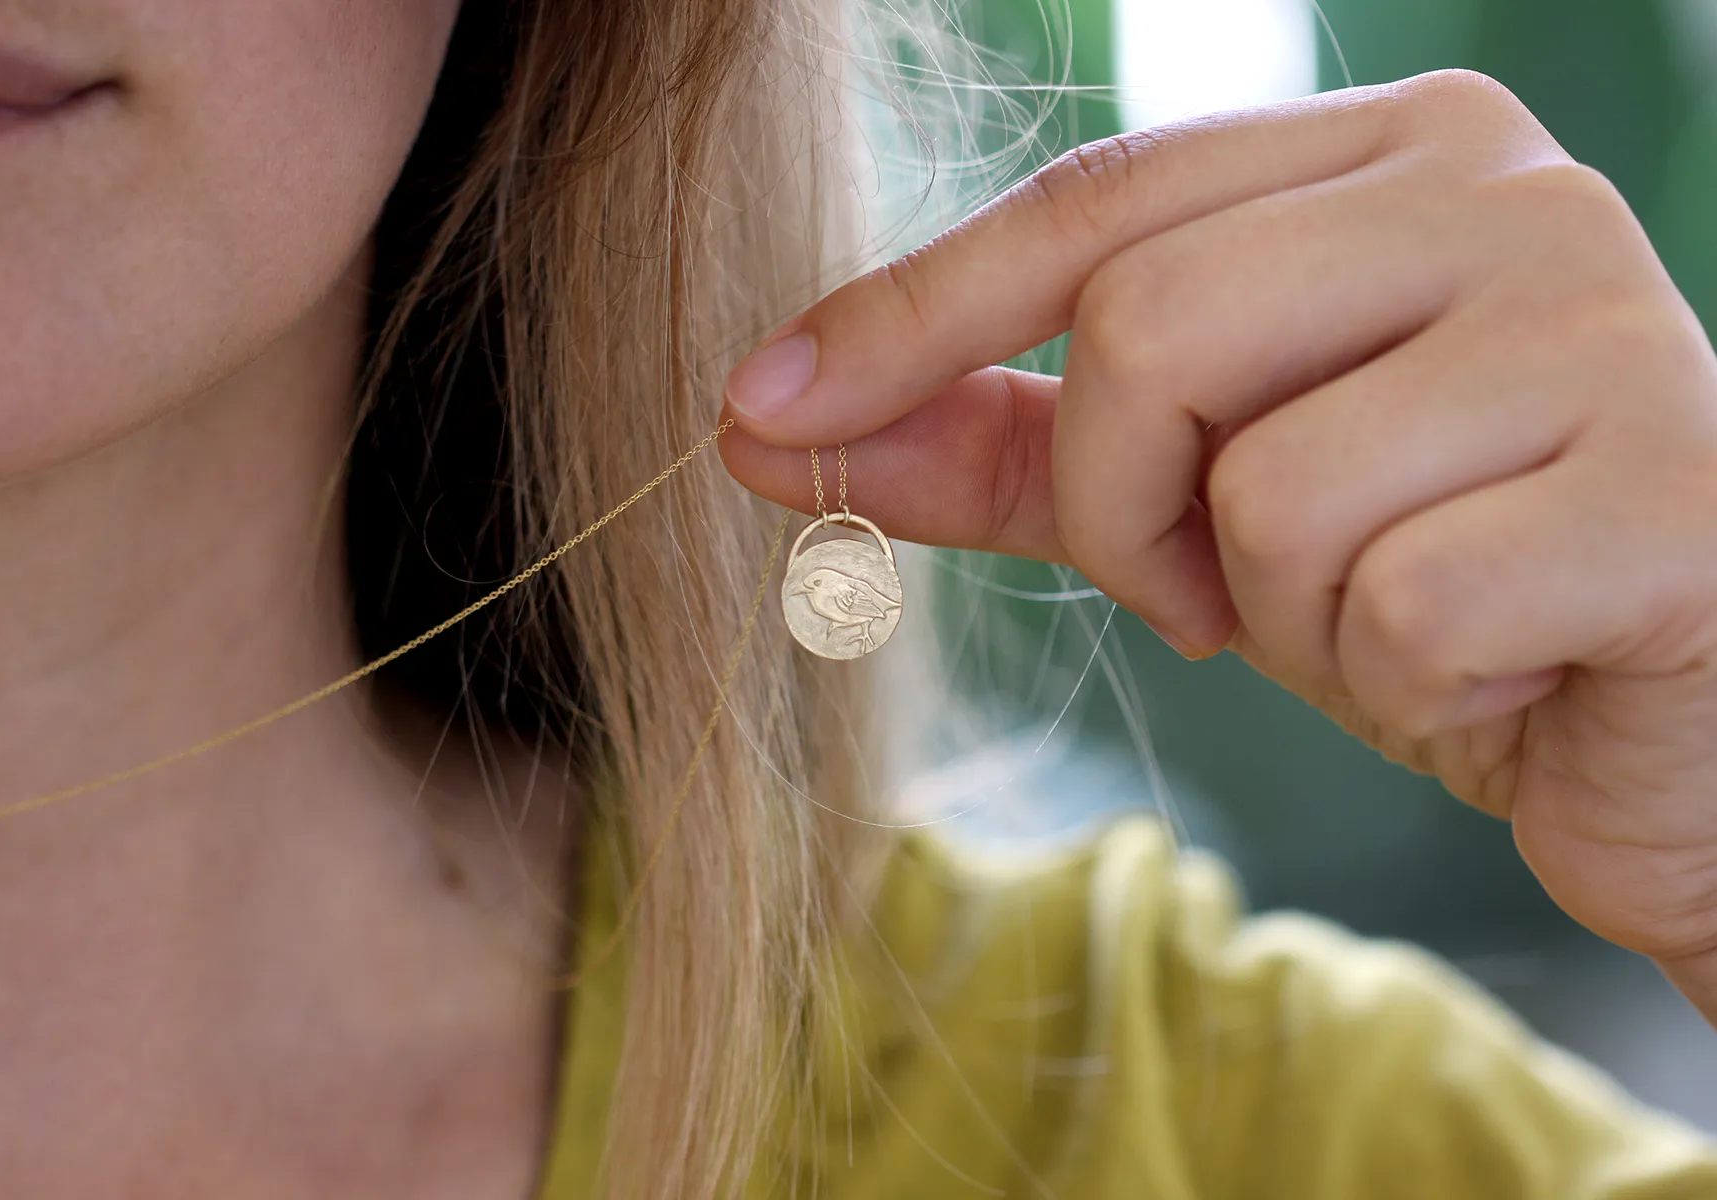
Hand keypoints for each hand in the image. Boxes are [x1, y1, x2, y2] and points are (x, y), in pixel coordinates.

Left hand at [719, 71, 1716, 1023]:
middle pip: (1151, 330)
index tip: (755, 408)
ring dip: (1279, 610)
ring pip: (1269, 487)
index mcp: (1391, 152)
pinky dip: (1408, 683)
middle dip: (1128, 512)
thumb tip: (763, 425)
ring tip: (1391, 615)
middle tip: (1204, 587)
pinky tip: (1501, 664)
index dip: (909, 316)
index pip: (1093, 206)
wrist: (1660, 725)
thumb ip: (1002, 446)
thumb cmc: (1426, 581)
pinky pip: (1402, 608)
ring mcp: (1607, 323)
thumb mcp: (1196, 505)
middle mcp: (1509, 192)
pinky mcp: (1673, 488)